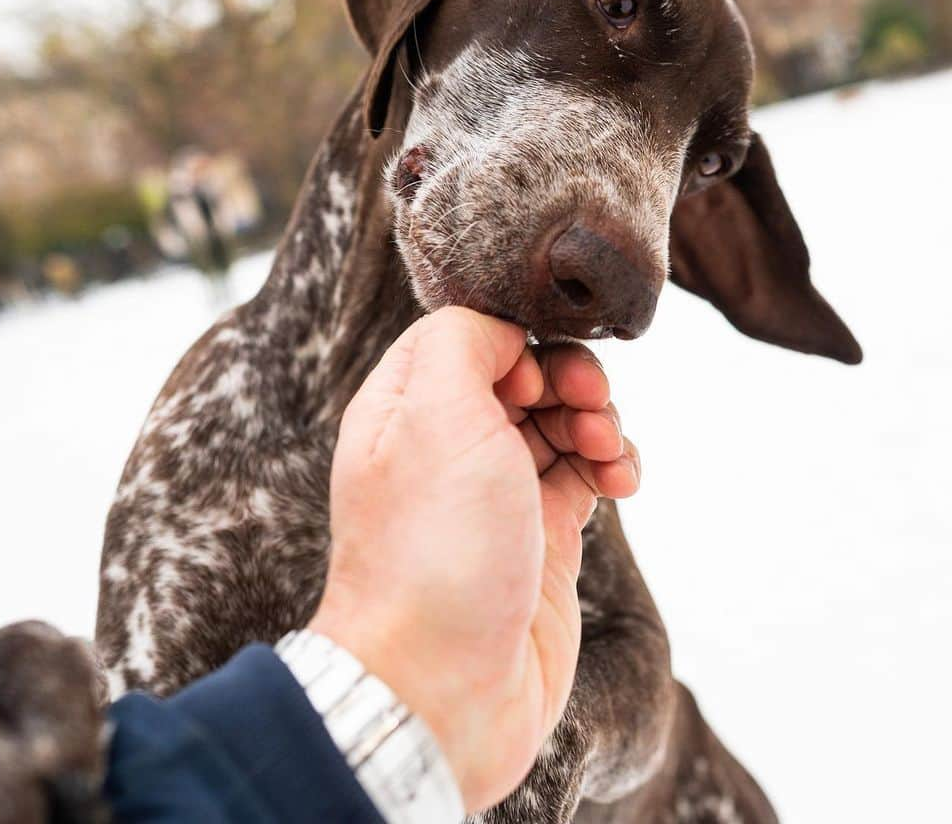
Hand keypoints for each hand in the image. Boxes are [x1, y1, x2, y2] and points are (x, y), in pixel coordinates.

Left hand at [311, 306, 639, 811]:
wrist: (443, 689)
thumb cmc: (433, 548)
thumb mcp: (435, 414)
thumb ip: (463, 341)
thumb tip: (507, 340)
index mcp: (404, 407)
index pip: (469, 336)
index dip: (516, 343)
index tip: (530, 383)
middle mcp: (445, 444)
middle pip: (523, 374)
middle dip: (569, 379)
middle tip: (589, 407)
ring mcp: (495, 492)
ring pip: (561, 422)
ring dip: (598, 421)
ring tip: (606, 453)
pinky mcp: (538, 537)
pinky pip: (585, 475)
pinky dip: (611, 466)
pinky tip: (622, 482)